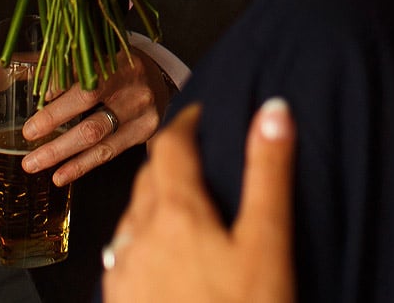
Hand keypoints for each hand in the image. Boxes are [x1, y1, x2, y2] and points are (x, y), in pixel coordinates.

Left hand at [20, 52, 170, 185]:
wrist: (161, 80)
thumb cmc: (116, 66)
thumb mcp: (88, 57)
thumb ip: (43, 66)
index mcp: (113, 54)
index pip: (81, 67)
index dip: (59, 83)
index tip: (38, 96)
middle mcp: (130, 80)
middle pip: (88, 101)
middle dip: (54, 120)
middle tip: (27, 135)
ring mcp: (140, 108)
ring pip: (96, 133)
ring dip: (61, 151)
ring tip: (34, 163)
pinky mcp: (146, 131)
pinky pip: (109, 152)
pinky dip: (82, 165)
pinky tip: (61, 175)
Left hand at [104, 101, 294, 302]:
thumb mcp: (268, 243)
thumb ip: (268, 173)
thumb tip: (273, 109)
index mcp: (176, 213)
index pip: (171, 146)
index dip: (187, 122)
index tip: (203, 114)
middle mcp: (139, 237)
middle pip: (148, 179)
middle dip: (171, 159)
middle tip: (197, 153)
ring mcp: (124, 274)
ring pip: (132, 218)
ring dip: (154, 199)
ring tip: (183, 203)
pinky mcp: (120, 302)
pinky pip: (125, 256)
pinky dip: (144, 240)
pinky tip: (163, 257)